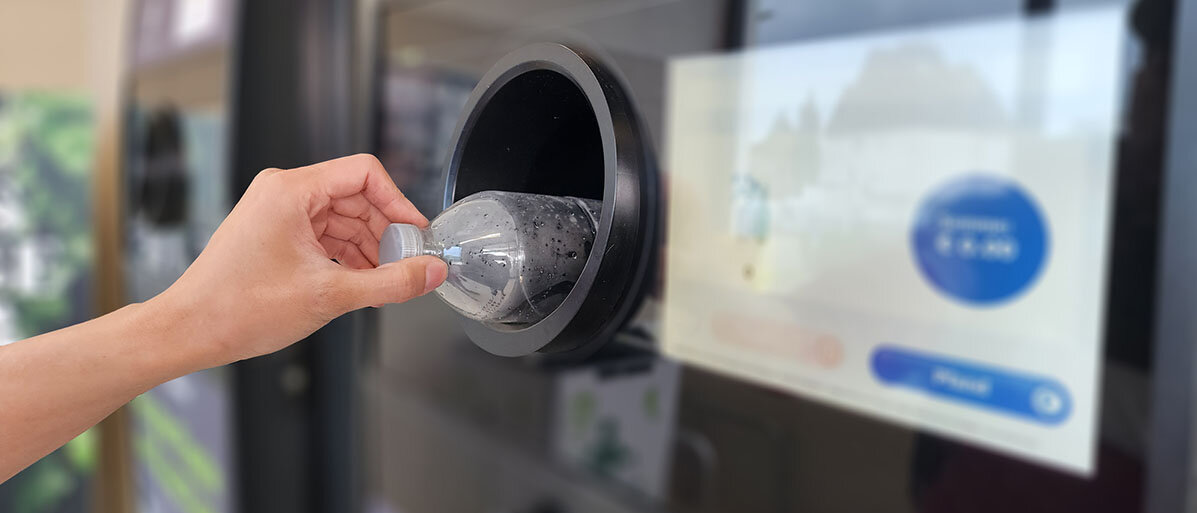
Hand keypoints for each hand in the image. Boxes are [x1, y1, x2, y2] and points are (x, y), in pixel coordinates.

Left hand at [152, 154, 446, 367]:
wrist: (189, 331)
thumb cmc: (238, 308)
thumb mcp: (331, 295)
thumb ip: (391, 282)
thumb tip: (430, 273)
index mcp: (291, 190)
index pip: (364, 173)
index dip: (398, 202)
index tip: (416, 233)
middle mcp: (283, 193)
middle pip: (356, 197)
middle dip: (385, 231)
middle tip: (406, 264)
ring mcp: (276, 212)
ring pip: (342, 218)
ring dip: (368, 247)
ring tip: (384, 280)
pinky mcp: (274, 233)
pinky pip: (324, 234)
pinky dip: (346, 255)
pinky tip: (360, 281)